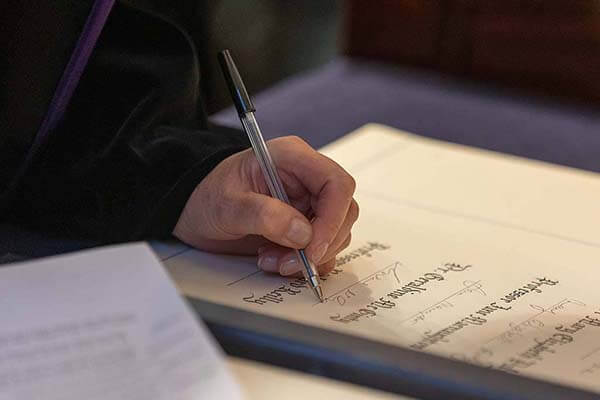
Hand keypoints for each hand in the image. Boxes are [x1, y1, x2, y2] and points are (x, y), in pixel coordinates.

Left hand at [173, 136, 358, 275]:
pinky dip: (305, 262)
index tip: (312, 248)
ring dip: (309, 256)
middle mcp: (307, 178)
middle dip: (321, 243)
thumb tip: (303, 233)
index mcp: (293, 158)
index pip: (336, 184)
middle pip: (343, 211)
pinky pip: (322, 246)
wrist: (194, 209)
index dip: (332, 219)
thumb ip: (263, 215)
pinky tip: (276, 260)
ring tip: (273, 260)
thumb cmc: (207, 195)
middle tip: (289, 263)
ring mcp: (307, 202)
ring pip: (335, 232)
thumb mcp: (227, 205)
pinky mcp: (304, 224)